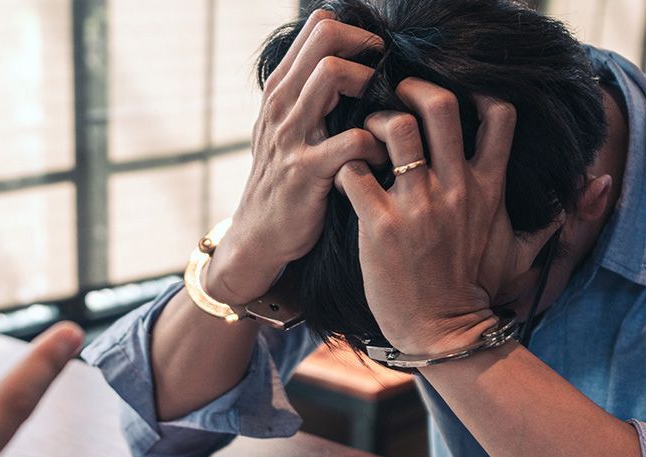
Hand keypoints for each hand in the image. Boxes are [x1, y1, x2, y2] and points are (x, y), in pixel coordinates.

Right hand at [206, 8, 386, 304]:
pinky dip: (377, 144)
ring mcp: (291, 138)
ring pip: (332, 74)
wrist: (258, 238)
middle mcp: (281, 107)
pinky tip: (384, 158)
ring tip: (385, 112)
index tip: (376, 58)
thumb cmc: (282, 184)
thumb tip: (349, 67)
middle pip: (325, 39)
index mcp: (279, 92)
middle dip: (366, 48)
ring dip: (371, 84)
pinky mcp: (307, 173)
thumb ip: (307, 99)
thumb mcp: (284, 133)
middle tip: (387, 76)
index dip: (355, 33)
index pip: (317, 28)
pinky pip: (352, 140)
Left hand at [337, 80, 563, 354]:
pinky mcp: (381, 225)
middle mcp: (454, 188)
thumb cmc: (476, 292)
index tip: (450, 103)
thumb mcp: (522, 252)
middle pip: (440, 106)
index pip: (498, 115)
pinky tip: (348, 178)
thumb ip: (557, 219)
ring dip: (376, 123)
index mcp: (487, 187)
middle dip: (413, 90)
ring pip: (396, 130)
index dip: (474, 95)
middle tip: (396, 98)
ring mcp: (417, 204)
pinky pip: (356, 174)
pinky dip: (346, 167)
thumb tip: (596, 186)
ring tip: (368, 139)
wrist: (442, 332)